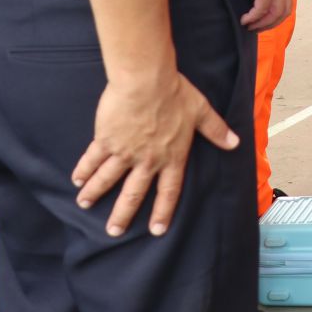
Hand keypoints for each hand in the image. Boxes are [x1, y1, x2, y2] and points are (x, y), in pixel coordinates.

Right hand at [72, 69, 237, 237]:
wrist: (145, 80)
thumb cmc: (175, 93)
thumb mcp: (201, 111)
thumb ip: (216, 130)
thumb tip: (235, 143)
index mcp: (171, 156)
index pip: (169, 191)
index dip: (163, 211)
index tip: (156, 230)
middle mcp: (147, 160)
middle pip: (134, 193)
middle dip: (122, 214)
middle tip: (113, 231)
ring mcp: (125, 152)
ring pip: (108, 179)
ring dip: (95, 193)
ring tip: (84, 205)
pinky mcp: (106, 139)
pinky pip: (93, 159)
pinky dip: (83, 170)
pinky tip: (77, 179)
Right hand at [233, 0, 292, 32]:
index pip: (287, 1)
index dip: (276, 14)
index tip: (263, 20)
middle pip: (284, 11)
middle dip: (271, 23)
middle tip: (256, 28)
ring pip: (274, 13)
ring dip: (262, 24)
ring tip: (249, 27)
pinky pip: (261, 9)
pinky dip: (253, 17)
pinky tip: (244, 20)